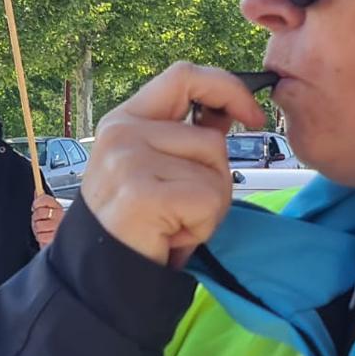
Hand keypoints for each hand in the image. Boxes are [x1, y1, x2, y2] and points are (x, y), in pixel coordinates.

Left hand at [32, 194, 63, 246]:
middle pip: (39, 212)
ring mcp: (58, 227)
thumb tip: (37, 190)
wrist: (61, 242)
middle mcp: (60, 216)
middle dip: (36, 219)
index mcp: (58, 207)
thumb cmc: (52, 227)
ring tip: (43, 231)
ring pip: (38, 225)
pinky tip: (46, 237)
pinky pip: (40, 236)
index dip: (37, 203)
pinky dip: (41, 238)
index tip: (36, 207)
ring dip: (38, 230)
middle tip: (41, 222)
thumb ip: (42, 201)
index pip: (45, 199)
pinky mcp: (55, 238)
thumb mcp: (47, 212)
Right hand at [81, 62, 265, 267]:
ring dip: (209, 207)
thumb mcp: (161, 168)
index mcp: (125, 119)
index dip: (228, 88)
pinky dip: (203, 226)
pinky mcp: (142, 194)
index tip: (252, 116)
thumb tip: (233, 108)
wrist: (102, 279)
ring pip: (215, 172)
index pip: (184, 76)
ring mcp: (128, 162)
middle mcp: (122, 134)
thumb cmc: (139, 224)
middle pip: (210, 140)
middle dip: (214, 180)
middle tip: (181, 209)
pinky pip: (209, 200)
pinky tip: (172, 237)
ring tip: (173, 223)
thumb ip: (191, 134)